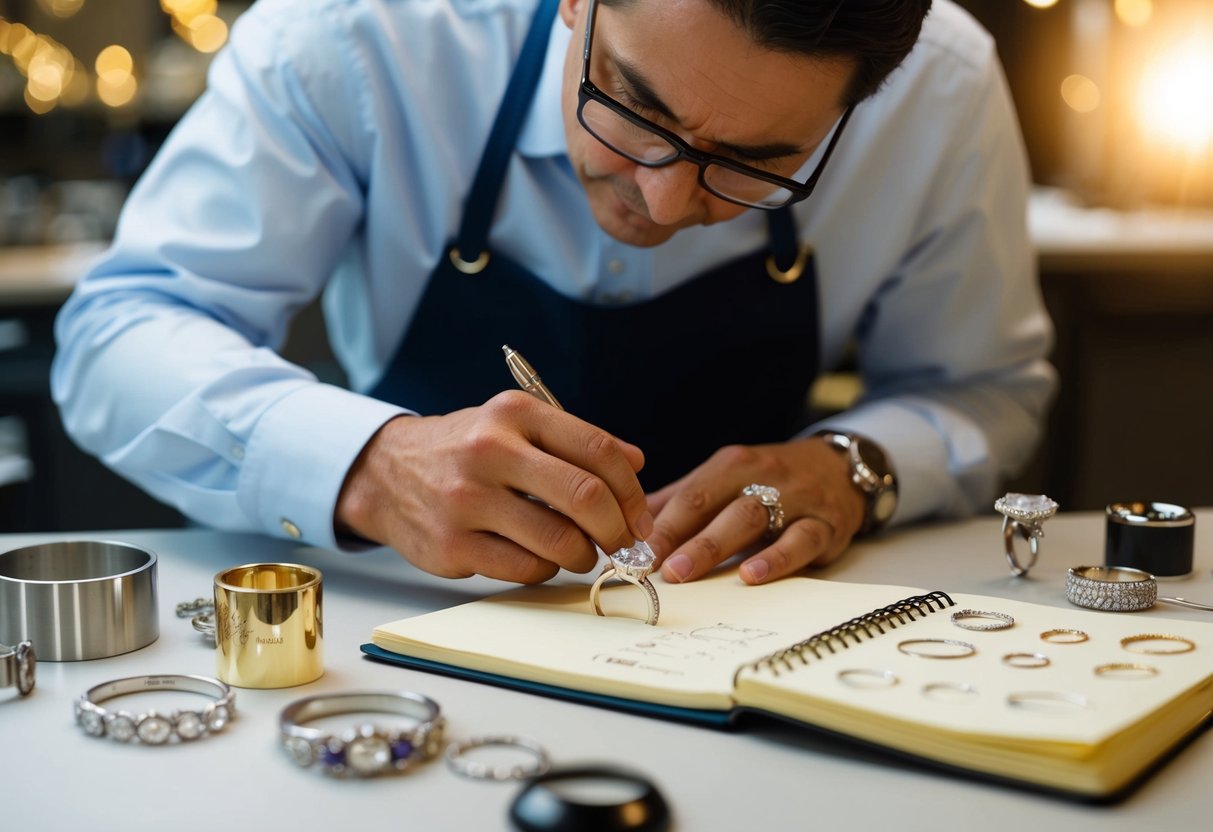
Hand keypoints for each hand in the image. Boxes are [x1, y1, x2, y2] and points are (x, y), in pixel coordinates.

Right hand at [334, 391, 651, 582]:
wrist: (386, 473)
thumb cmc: (466, 450)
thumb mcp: (515, 425)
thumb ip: (575, 441)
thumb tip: (637, 463)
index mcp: (515, 414)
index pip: (598, 451)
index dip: (631, 492)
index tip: (639, 518)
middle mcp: (490, 450)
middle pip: (585, 496)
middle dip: (616, 529)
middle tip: (621, 544)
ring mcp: (467, 500)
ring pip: (559, 541)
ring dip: (583, 556)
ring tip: (578, 552)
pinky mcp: (451, 545)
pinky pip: (526, 569)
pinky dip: (545, 570)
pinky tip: (537, 558)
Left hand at [647, 437, 866, 584]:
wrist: (842, 468)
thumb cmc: (773, 480)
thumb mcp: (728, 479)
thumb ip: (682, 500)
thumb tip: (630, 523)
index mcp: (732, 465)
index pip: (691, 494)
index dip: (661, 523)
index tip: (632, 549)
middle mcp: (762, 476)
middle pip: (715, 504)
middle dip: (680, 535)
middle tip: (653, 564)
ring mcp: (795, 499)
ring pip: (751, 519)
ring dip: (715, 546)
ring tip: (686, 571)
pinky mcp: (825, 524)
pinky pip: (800, 540)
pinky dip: (776, 559)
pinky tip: (752, 575)